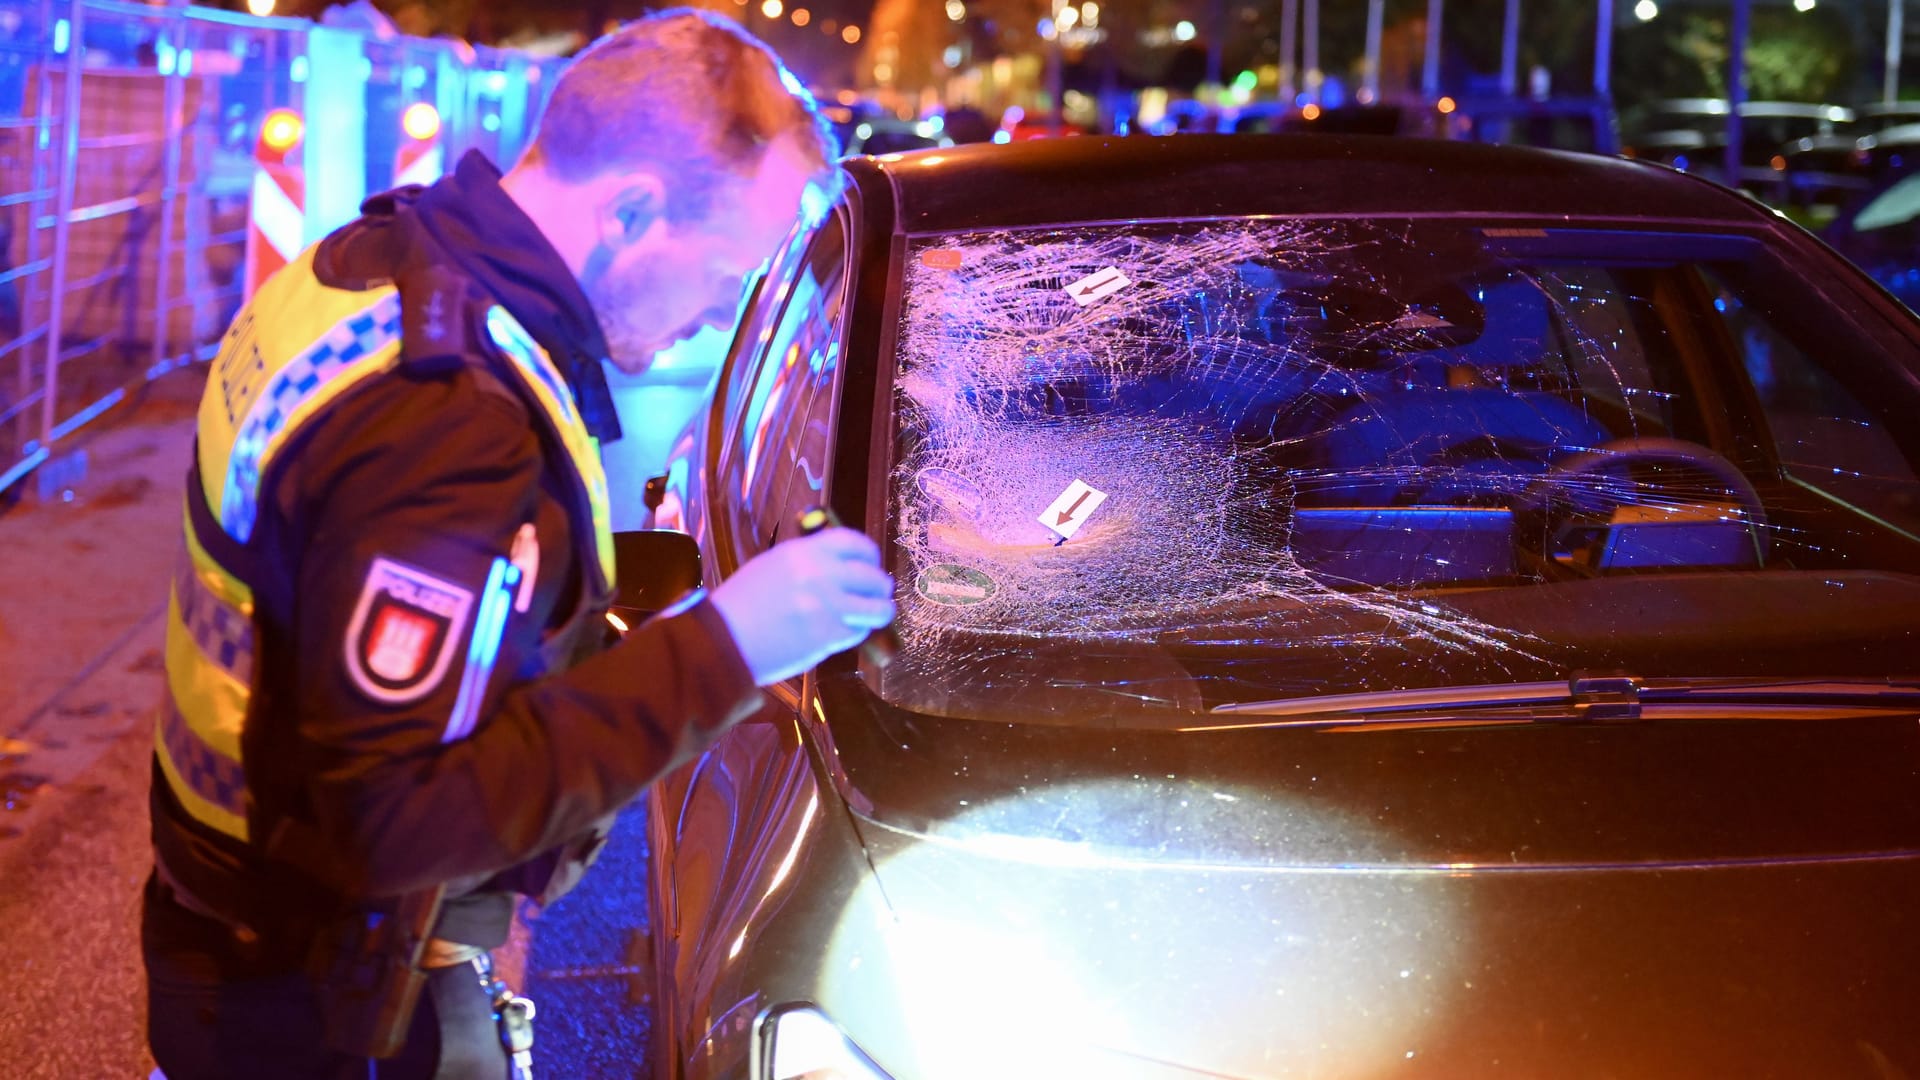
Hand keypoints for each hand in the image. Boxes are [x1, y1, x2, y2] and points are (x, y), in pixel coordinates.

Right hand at [709, 527, 895, 685]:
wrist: (724, 640)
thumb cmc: (742, 603)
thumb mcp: (772, 566)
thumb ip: (806, 561)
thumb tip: (838, 564)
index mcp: (804, 552)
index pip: (854, 542)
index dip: (869, 553)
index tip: (871, 562)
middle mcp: (821, 574)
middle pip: (872, 575)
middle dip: (880, 585)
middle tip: (878, 592)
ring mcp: (827, 606)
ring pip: (877, 607)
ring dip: (880, 610)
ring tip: (877, 613)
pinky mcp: (828, 636)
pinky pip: (858, 631)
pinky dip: (857, 632)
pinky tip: (847, 631)